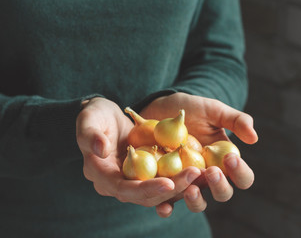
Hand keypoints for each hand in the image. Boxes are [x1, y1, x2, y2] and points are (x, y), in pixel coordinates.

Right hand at [76, 97, 201, 216]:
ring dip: (180, 186)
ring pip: (158, 192)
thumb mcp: (88, 120)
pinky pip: (165, 180)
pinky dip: (180, 178)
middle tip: (193, 176)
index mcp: (102, 175)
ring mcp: (134, 180)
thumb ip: (91, 135)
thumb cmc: (95, 116)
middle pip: (145, 196)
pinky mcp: (147, 173)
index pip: (123, 189)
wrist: (105, 117)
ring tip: (199, 174)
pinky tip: (198, 172)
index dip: (146, 189)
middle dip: (171, 189)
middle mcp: (118, 184)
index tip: (168, 183)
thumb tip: (100, 149)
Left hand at [141, 92, 257, 214]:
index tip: (230, 158)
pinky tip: (163, 207)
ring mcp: (187, 182)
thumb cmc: (191, 109)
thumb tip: (254, 138)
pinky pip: (166, 202)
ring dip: (197, 201)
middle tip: (212, 171)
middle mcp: (208, 176)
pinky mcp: (164, 184)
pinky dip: (165, 207)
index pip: (242, 177)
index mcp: (225, 162)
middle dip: (220, 186)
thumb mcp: (214, 110)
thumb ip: (236, 120)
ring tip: (190, 190)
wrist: (160, 108)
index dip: (240, 172)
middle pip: (223, 194)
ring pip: (197, 203)